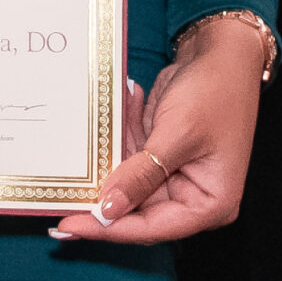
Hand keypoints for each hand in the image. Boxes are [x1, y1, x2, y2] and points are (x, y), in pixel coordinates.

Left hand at [50, 15, 267, 245]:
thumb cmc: (215, 92)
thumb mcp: (177, 135)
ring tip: (95, 133)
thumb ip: (141, 175)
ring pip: (126, 182)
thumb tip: (107, 210)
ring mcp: (175, 175)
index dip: (109, 228)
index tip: (68, 225)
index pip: (152, 228)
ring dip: (109, 157)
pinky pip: (129, 156)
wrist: (221, 52)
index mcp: (209, 204)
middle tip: (60, 191)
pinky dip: (120, 135)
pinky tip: (123, 107)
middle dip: (102, 192)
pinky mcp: (161, 156)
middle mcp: (193, 196)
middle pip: (136, 210)